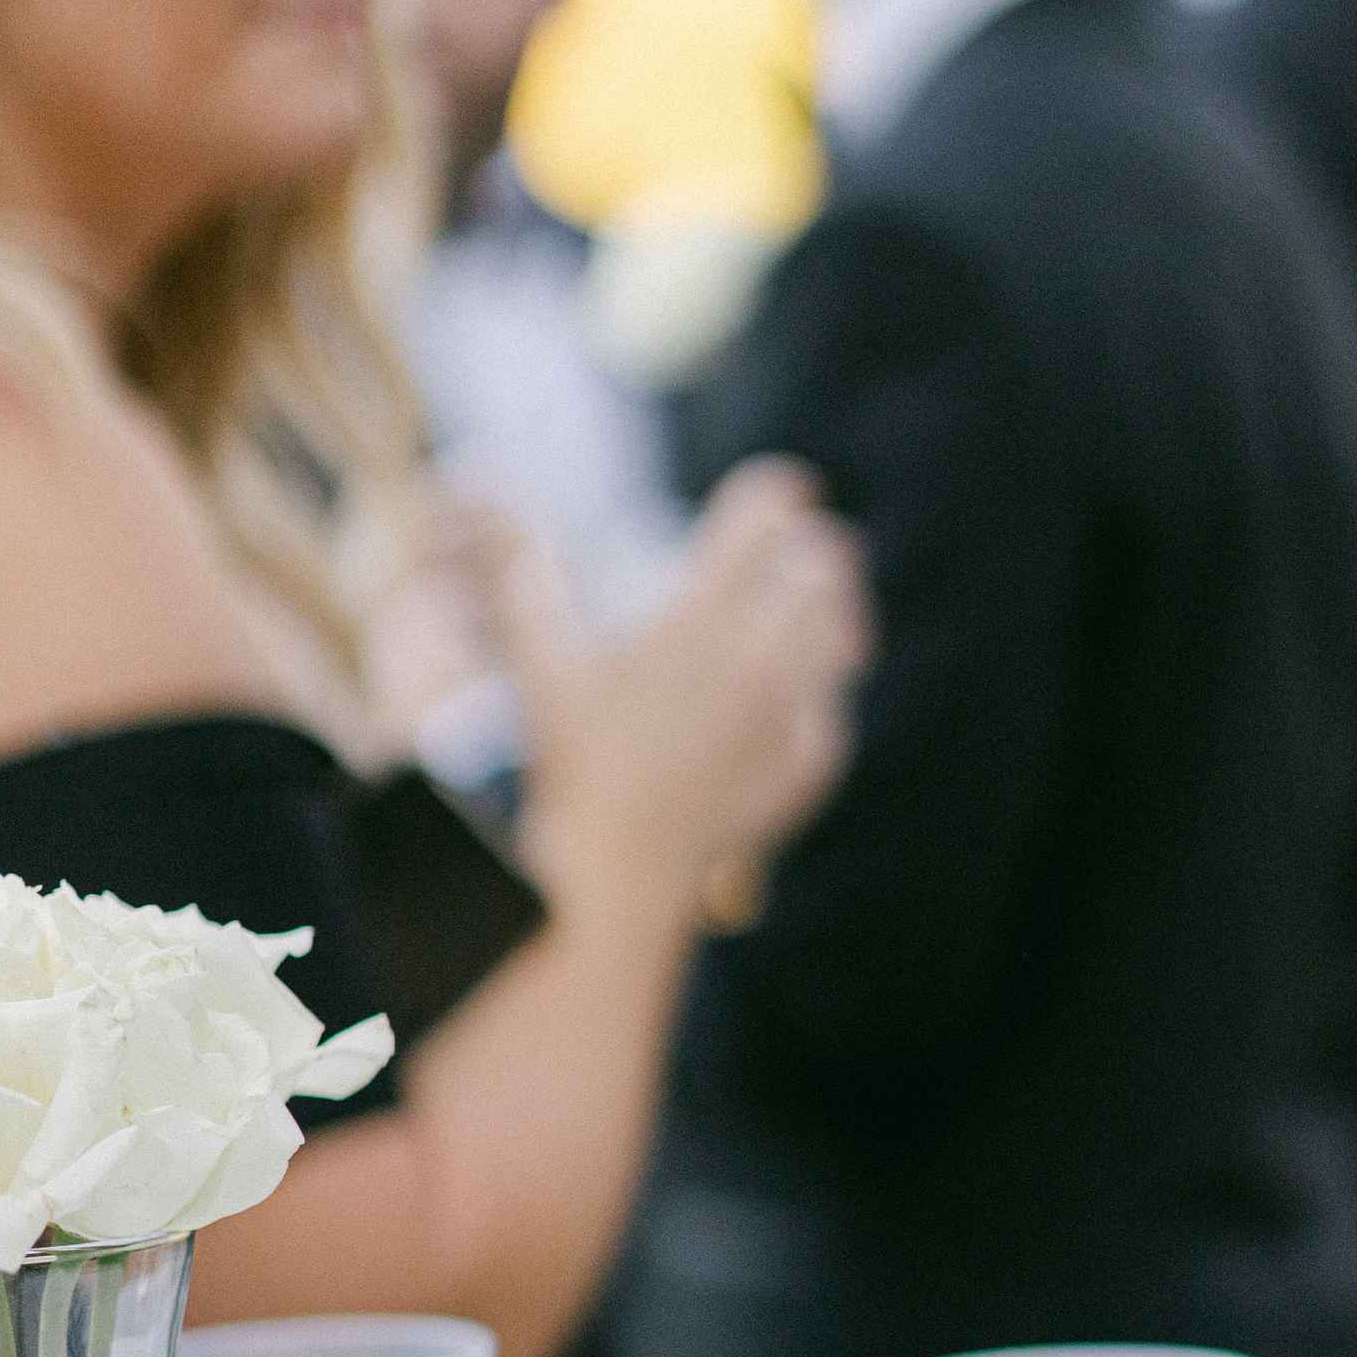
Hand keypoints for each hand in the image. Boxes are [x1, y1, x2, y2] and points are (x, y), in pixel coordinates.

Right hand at [513, 460, 865, 915]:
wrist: (620, 868)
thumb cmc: (574, 766)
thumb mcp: (544, 669)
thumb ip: (534, 589)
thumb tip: (512, 535)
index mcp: (696, 619)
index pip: (765, 519)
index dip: (779, 491)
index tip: (785, 488)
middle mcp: (756, 658)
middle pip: (822, 564)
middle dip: (814, 546)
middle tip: (805, 546)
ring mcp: (790, 712)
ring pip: (844, 627)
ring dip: (835, 605)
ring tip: (819, 602)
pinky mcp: (810, 760)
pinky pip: (835, 702)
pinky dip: (823, 685)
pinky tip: (802, 689)